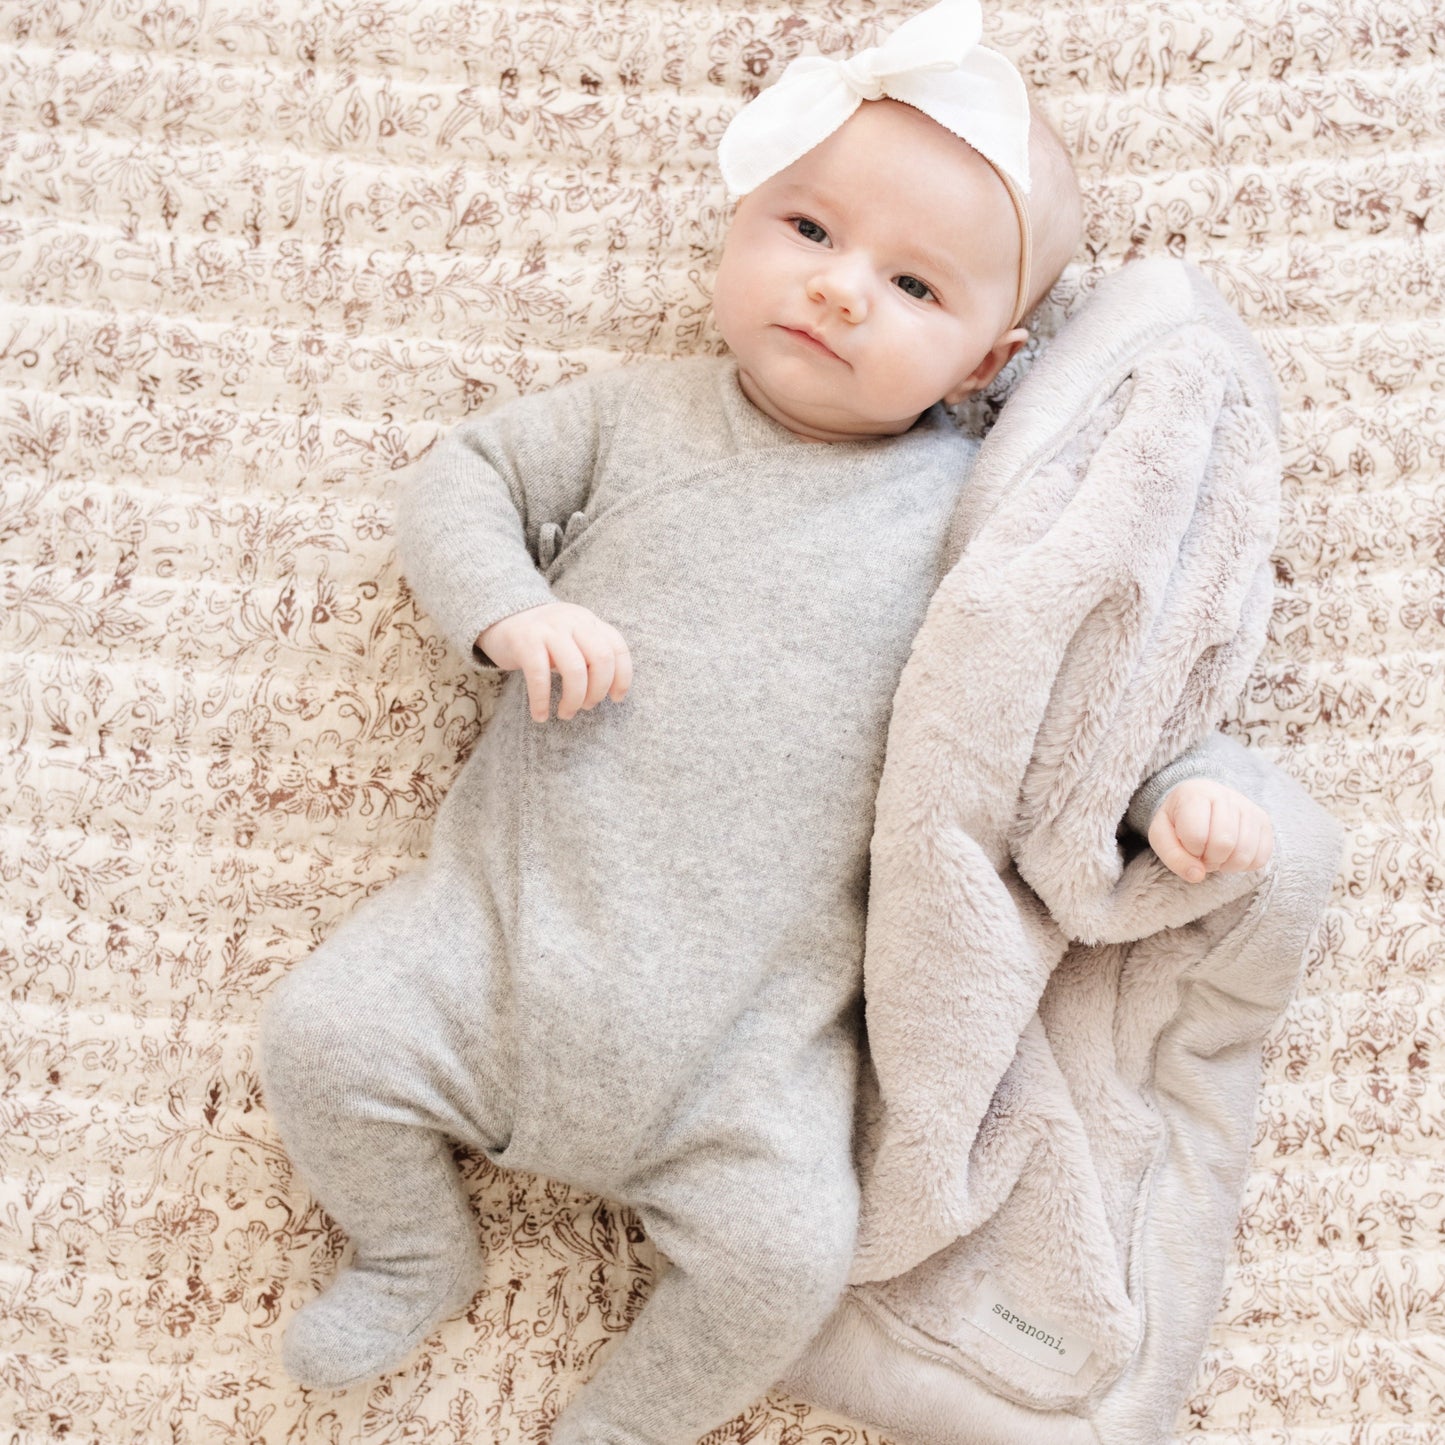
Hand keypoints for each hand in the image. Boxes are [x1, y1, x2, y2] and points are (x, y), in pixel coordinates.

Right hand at [477, 602, 631, 722]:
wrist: (500, 615)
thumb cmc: (542, 638)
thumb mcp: (572, 637)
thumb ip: (591, 653)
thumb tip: (609, 690)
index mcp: (588, 621)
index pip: (617, 648)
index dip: (622, 677)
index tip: (616, 699)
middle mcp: (573, 621)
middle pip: (601, 659)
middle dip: (598, 691)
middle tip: (586, 707)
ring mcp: (549, 629)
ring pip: (575, 669)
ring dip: (574, 699)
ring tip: (565, 713)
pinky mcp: (524, 640)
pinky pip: (539, 676)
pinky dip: (541, 701)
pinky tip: (540, 715)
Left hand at [1146, 779, 1273, 882]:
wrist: (1200, 802)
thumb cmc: (1178, 820)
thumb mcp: (1161, 835)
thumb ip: (1173, 857)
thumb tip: (1197, 875)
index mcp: (1195, 794)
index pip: (1197, 835)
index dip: (1190, 851)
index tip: (1187, 846)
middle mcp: (1226, 795)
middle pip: (1224, 844)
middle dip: (1210, 860)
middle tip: (1202, 855)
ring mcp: (1249, 808)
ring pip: (1244, 853)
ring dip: (1227, 865)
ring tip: (1215, 855)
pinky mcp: (1264, 821)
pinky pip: (1261, 857)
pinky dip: (1244, 865)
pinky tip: (1231, 855)